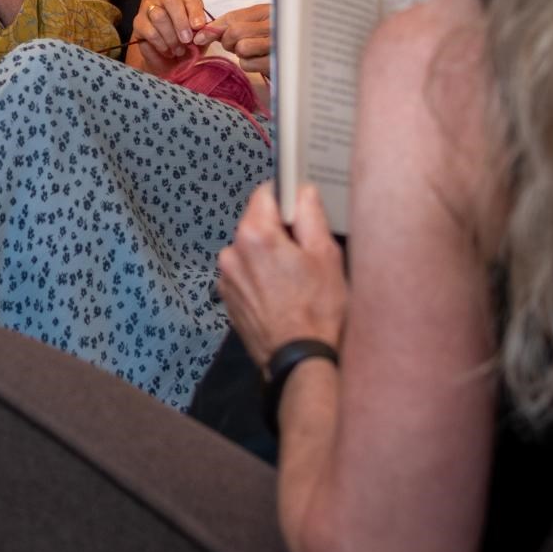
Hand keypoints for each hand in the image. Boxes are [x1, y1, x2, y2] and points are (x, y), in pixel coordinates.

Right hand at [132, 0, 210, 71]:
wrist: (172, 61)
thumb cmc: (189, 44)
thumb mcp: (202, 37)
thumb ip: (203, 31)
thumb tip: (200, 29)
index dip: (194, 10)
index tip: (199, 26)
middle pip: (170, 0)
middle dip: (180, 21)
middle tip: (187, 39)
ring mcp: (149, 9)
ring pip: (158, 15)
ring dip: (171, 36)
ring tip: (179, 50)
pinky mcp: (138, 23)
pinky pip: (149, 31)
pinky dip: (161, 44)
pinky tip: (168, 51)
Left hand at [205, 2, 271, 74]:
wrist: (294, 60)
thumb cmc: (269, 41)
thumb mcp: (253, 25)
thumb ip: (231, 25)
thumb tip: (201, 33)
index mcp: (268, 11)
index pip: (232, 17)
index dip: (213, 28)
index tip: (200, 37)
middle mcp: (275, 24)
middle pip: (235, 31)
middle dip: (229, 42)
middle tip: (237, 46)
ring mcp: (278, 43)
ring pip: (242, 47)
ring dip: (241, 54)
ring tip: (251, 52)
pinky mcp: (277, 61)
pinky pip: (248, 64)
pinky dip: (249, 65)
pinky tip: (259, 61)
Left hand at [216, 183, 346, 369]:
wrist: (300, 359)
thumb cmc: (318, 310)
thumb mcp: (326, 256)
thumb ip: (311, 216)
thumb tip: (303, 192)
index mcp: (255, 234)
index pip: (265, 194)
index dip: (285, 196)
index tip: (299, 204)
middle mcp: (232, 252)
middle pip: (256, 223)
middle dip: (279, 231)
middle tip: (306, 252)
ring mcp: (226, 277)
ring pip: (250, 250)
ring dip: (268, 255)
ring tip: (295, 279)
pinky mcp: (227, 297)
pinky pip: (245, 273)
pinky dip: (260, 276)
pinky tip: (282, 294)